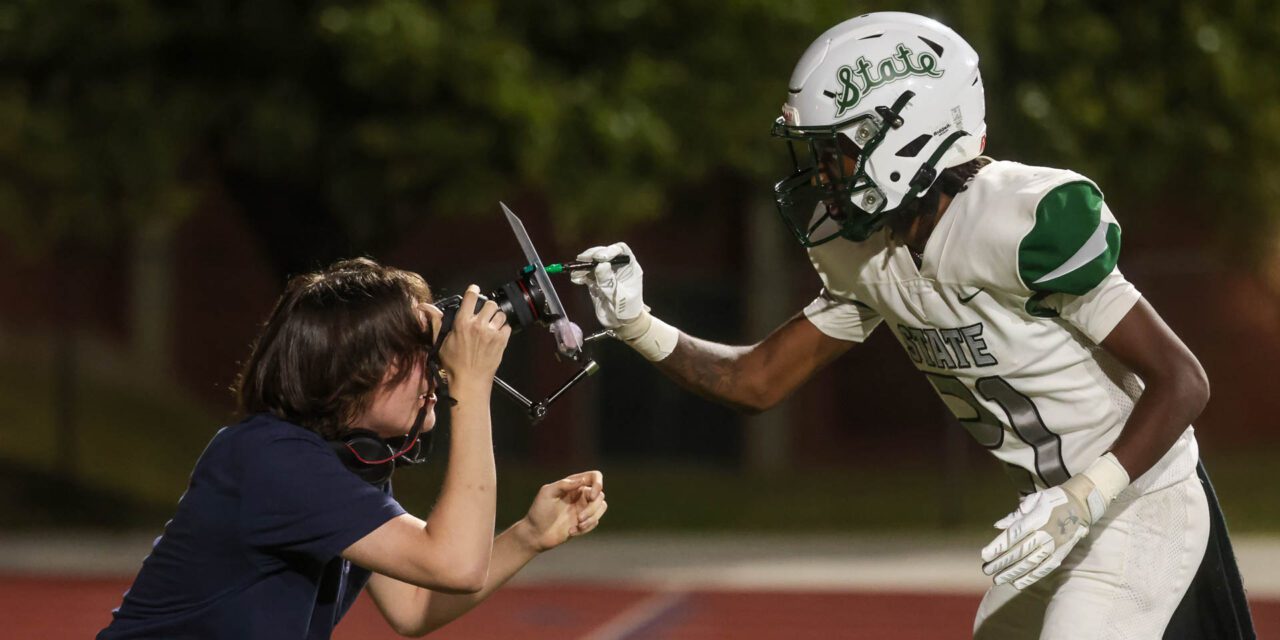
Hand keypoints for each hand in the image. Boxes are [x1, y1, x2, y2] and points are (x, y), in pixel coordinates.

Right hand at [437, 285, 510, 384]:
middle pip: (490, 303)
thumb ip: (436, 321)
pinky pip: (507, 326)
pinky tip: (496, 335)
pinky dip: (503, 329)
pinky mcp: (502, 341)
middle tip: (483, 316)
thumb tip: (424, 307)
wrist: (470, 381)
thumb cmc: (454, 363)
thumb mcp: (441, 341)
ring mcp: (491, 333)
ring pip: (501, 314)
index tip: (475, 291)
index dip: (474, 291)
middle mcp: (478, 325)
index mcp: (462, 322)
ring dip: (496, 318)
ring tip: (490, 326)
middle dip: (487, 308)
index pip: (471, 297)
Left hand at [518, 470, 606, 552]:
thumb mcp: (547, 493)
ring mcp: (583, 508)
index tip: (592, 496)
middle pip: (600, 495)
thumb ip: (564, 484)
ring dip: (592, 518)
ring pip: (601, 508)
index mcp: (573, 484)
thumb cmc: (539, 511)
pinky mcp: (584, 522)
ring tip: (578, 525)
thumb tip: (582, 480)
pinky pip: (595, 522)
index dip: (598, 484)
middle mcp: (580, 495)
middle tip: (579, 518)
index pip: (594, 477)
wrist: (535, 534)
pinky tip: (570, 532)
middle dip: (592, 508)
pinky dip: (586, 528)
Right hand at [569, 243, 645, 331]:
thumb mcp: (620, 297)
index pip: (620, 250)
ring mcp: (606, 273)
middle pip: (604, 253)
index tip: (599, 258)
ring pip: (594, 262)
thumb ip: (609, 282)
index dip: (609, 250)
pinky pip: (587, 274)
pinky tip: (576, 279)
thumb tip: (601, 265)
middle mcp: (617, 267)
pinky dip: (580, 275)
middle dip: (592, 255)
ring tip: (576, 271)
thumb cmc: (627, 310)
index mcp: (629, 267)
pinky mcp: (596, 281)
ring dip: (584, 265)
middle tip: (582, 260)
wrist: (621, 323)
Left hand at [980, 473, 1104, 589]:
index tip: (984, 555)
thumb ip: (1016, 514)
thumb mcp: (1034, 499)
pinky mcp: (1061, 554)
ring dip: (1013, 572)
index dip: (999, 546)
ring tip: (998, 579)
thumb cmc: (1052, 499)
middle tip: (986, 570)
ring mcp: (1054, 546)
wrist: (1080, 504)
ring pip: (1031, 562)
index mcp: (1037, 518)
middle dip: (1002, 562)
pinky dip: (1031, 577)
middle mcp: (1045, 534)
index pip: (1014, 535)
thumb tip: (998, 525)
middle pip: (1020, 551)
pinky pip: (1045, 568)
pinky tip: (1017, 583)